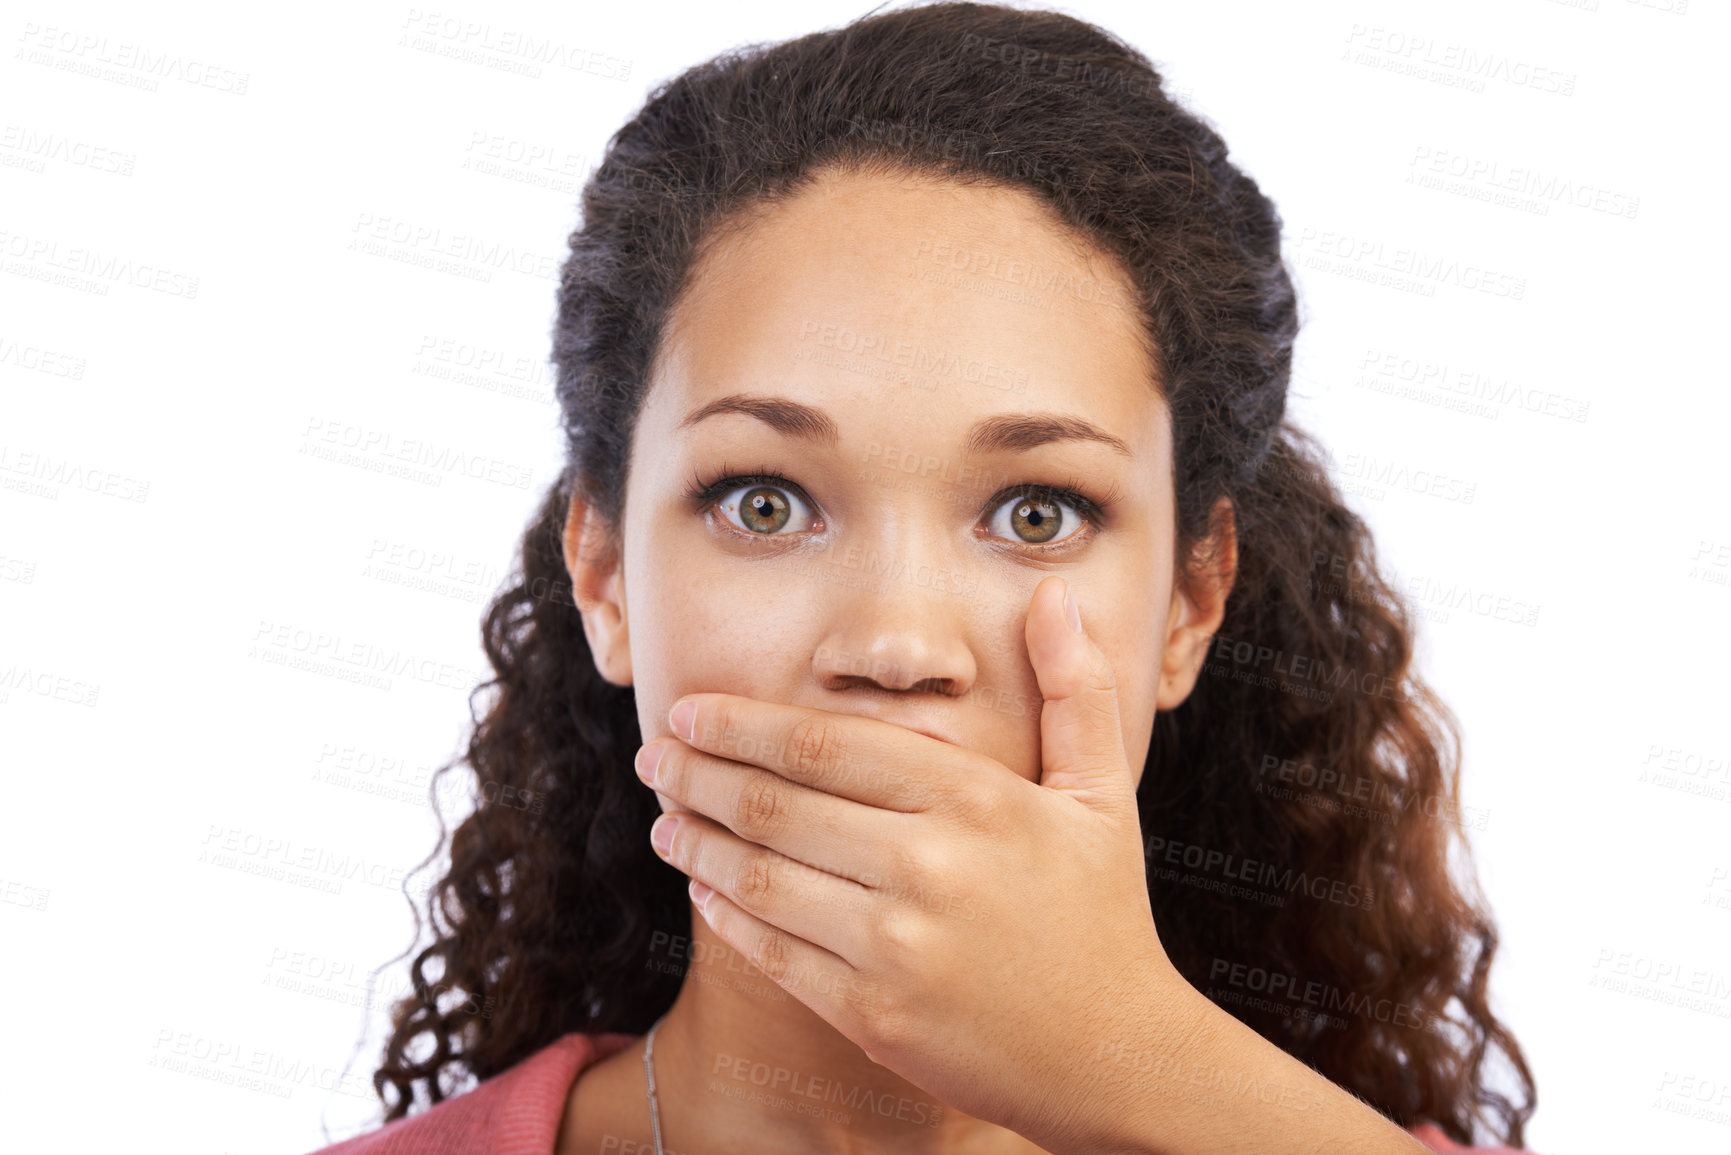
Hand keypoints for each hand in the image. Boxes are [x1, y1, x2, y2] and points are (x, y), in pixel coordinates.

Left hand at [633, 575, 1196, 1149]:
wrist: (1116, 1056)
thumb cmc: (1103, 914)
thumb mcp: (1103, 792)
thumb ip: (1075, 689)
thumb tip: (1053, 596)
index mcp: (974, 801)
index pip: (824, 746)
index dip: (741, 724)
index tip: (690, 710)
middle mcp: (926, 867)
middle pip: (776, 805)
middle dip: (698, 774)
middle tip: (655, 755)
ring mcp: (893, 947)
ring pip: (761, 878)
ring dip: (698, 843)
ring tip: (663, 819)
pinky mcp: (871, 1014)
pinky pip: (774, 953)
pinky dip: (727, 915)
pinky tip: (705, 890)